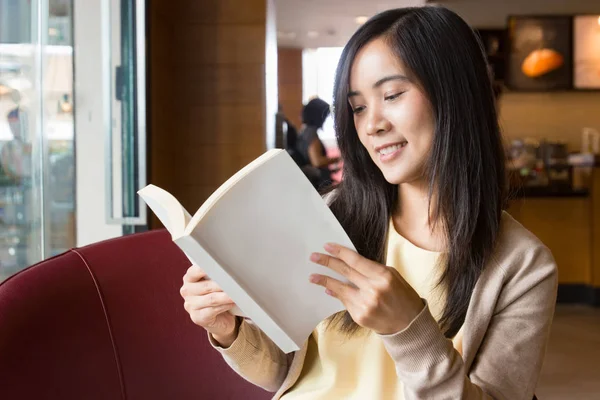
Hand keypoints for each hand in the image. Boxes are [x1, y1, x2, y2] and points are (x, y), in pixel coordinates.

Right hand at [180, 264, 238, 346]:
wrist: (219, 318)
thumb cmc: (216, 295)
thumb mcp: (214, 282)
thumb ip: (216, 275)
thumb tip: (229, 269)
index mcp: (189, 279)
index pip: (194, 271)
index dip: (206, 269)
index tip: (219, 266)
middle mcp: (187, 291)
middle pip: (206, 286)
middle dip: (223, 284)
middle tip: (235, 282)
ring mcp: (190, 306)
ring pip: (211, 299)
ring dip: (226, 296)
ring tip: (237, 293)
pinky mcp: (197, 318)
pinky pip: (212, 310)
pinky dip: (224, 306)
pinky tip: (232, 303)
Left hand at [309, 243, 424, 334]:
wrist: (409, 324)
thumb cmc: (402, 296)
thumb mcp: (393, 276)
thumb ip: (372, 269)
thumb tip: (349, 264)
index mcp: (383, 276)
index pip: (355, 260)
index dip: (339, 252)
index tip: (327, 246)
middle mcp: (373, 290)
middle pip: (345, 271)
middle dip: (327, 262)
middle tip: (314, 256)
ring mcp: (365, 304)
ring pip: (340, 288)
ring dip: (324, 280)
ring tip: (312, 276)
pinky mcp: (359, 316)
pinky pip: (344, 301)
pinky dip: (336, 293)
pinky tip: (329, 288)